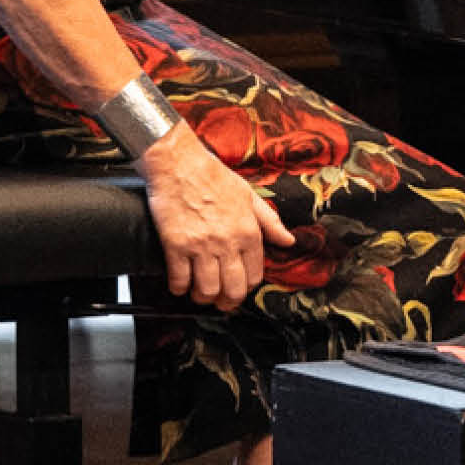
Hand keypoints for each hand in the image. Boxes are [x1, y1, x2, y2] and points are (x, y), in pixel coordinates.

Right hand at [137, 130, 293, 311]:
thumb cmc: (212, 175)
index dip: (247, 287)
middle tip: (221, 302)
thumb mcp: (248, 195)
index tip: (239, 288)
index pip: (254, 275)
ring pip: (207, 290)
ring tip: (199, 294)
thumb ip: (270, 221)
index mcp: (248, 232)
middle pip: (233, 289)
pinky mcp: (176, 245)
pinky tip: (179, 285)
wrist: (178, 162)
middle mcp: (227, 242)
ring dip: (203, 298)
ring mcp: (201, 245)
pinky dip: (179, 288)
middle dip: (228, 302)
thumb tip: (288, 241)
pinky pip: (179, 279)